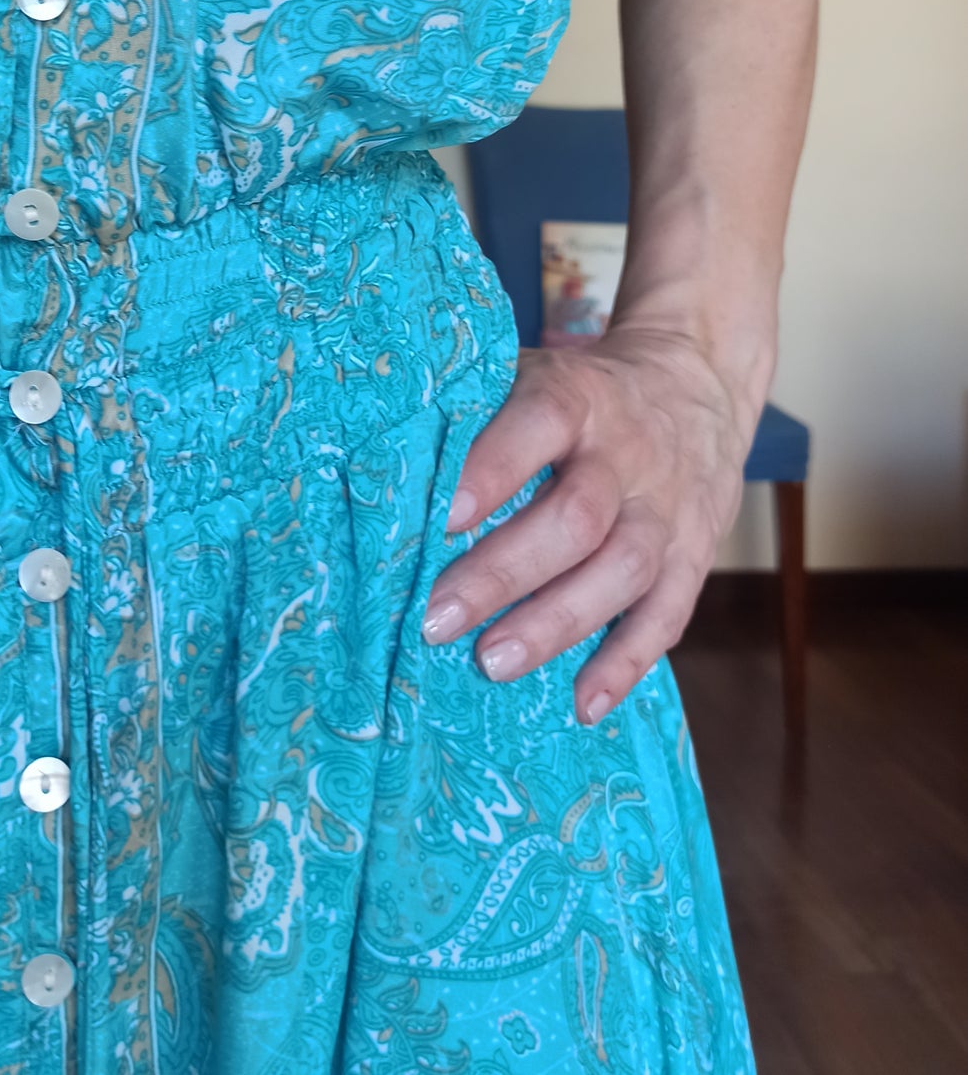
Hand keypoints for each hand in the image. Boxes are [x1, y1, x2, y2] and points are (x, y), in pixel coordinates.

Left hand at [422, 323, 757, 723]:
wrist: (694, 385)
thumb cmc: (581, 395)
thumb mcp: (535, 376)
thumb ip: (478, 412)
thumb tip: (386, 463)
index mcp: (579, 397)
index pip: (541, 422)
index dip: (493, 468)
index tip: (442, 517)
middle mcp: (628, 454)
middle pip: (576, 517)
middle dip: (504, 572)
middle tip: (437, 618)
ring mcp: (665, 509)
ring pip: (623, 570)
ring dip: (557, 623)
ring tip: (491, 662)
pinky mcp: (693, 556)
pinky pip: (668, 613)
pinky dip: (626, 663)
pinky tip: (583, 704)